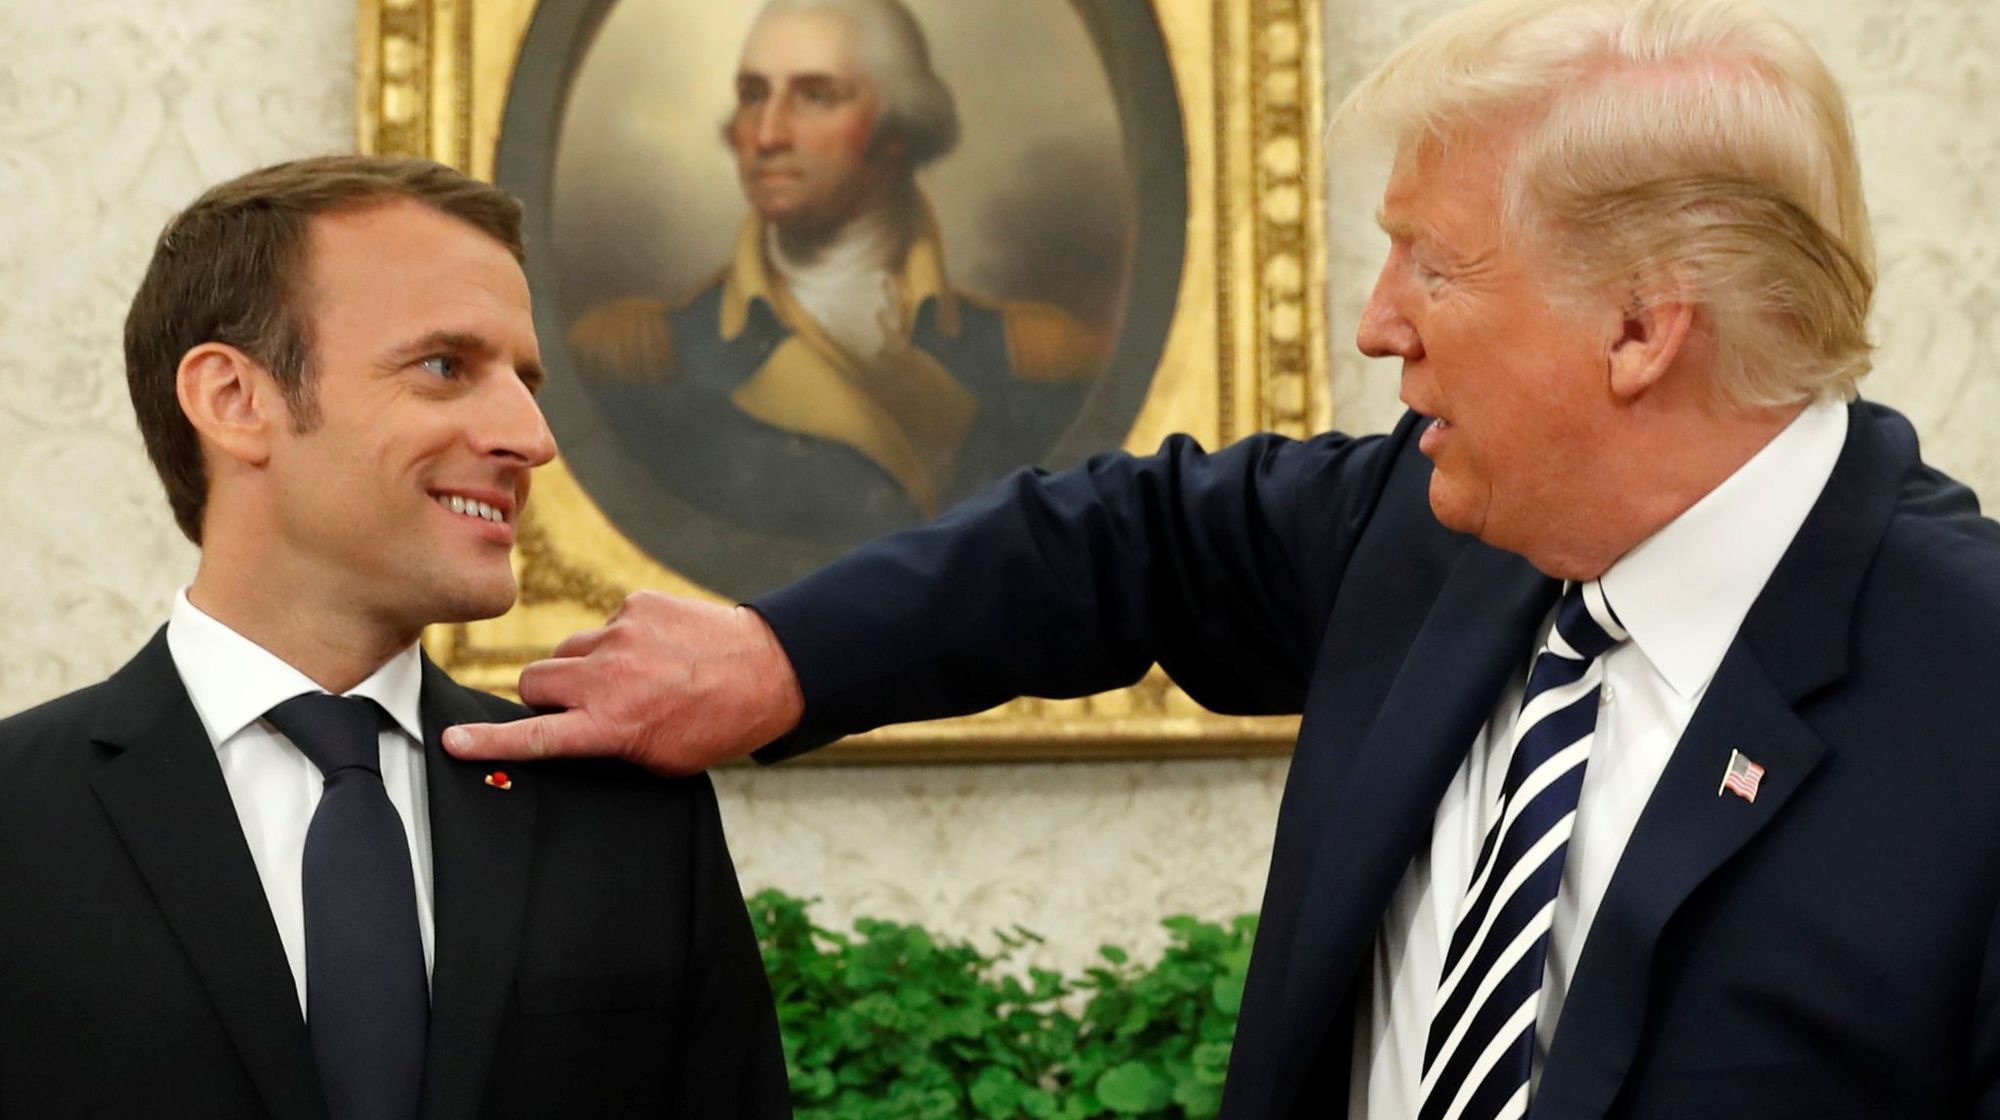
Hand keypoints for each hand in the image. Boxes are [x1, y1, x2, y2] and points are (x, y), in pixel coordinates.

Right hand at [441, 592, 805, 775]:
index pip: (535, 736)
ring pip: (566, 651)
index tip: (453, 741)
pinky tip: (655, 651)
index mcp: (610, 726)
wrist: (767, 670)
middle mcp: (607, 678)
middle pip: (533, 681)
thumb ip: (607, 747)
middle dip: (544, 695)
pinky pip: (604, 624)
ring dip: (582, 666)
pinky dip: (619, 640)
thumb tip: (568, 738)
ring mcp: (619, 635)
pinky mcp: (635, 604)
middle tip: (579, 704)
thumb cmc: (714, 725)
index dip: (489, 741)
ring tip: (629, 677)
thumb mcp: (659, 759)